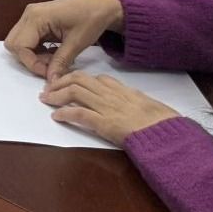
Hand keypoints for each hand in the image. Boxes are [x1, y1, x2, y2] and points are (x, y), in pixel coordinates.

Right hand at [4, 0, 125, 78]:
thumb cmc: (91, 19)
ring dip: (33, 56)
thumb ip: (60, 62)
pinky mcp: (36, 20)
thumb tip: (51, 81)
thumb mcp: (77, 43)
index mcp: (36, 17)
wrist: (101, 5)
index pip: (20, 46)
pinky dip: (37, 50)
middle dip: (29, 60)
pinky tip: (53, 52)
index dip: (32, 64)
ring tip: (54, 59)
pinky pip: (28, 39)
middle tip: (50, 65)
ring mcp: (31, 16)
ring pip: (19, 43)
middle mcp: (29, 14)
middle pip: (14, 44)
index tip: (50, 72)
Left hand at [40, 71, 180, 145]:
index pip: (95, 78)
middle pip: (79, 80)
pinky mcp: (103, 123)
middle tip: (48, 88)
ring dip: (56, 95)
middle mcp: (111, 94)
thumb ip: (135, 100)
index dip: (78, 78)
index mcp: (122, 89)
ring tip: (46, 99)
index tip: (67, 81)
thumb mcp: (148, 104)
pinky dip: (64, 113)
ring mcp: (106, 107)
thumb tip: (131, 101)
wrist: (166, 133)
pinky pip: (78, 113)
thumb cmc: (163, 122)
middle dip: (60, 82)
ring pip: (74, 92)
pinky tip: (56, 116)